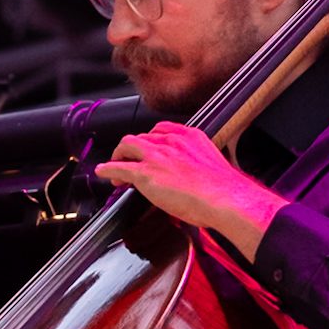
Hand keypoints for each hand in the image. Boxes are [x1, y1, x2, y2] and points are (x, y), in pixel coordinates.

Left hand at [93, 124, 288, 260]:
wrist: (225, 199)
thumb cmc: (225, 191)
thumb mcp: (212, 168)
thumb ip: (197, 167)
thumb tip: (193, 180)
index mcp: (190, 137)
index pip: (162, 129)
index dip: (151, 140)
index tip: (148, 148)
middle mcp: (172, 141)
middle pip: (142, 137)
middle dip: (133, 149)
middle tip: (130, 161)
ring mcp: (157, 155)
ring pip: (128, 146)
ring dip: (119, 156)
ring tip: (116, 168)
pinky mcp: (146, 173)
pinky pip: (119, 167)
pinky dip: (108, 169)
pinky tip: (103, 173)